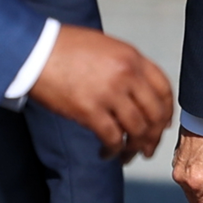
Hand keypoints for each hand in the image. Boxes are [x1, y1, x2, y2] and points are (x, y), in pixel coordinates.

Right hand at [28, 24, 172, 161]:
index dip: (166, 112)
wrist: (36, 51)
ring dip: (135, 148)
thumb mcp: (106, 47)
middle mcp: (127, 75)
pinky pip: (112, 138)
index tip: (162, 125)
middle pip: (155, 114)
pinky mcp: (90, 111)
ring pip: (137, 130)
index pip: (164, 89)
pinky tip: (106, 154)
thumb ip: (126, 66)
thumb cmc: (66, 47)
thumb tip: (137, 91)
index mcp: (133, 57)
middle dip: (154, 136)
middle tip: (148, 148)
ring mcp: (110, 93)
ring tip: (127, 155)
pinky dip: (113, 151)